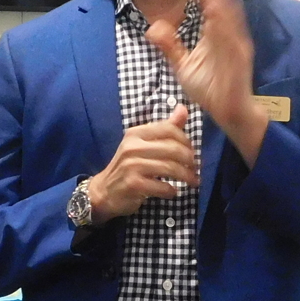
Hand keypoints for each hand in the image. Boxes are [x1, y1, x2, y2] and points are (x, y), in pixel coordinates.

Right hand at [87, 103, 200, 223]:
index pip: (170, 129)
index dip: (187, 141)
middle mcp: (133, 147)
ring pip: (170, 168)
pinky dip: (172, 190)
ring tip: (193, 181)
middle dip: (190, 160)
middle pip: (173, 149)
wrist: (104, 191)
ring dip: (186, 176)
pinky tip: (174, 191)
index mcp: (136, 133)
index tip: (192, 152)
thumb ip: (164, 128)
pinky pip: (162, 186)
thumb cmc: (128, 167)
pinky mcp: (133, 184)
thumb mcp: (143, 144)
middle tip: (196, 169)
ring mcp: (132, 166)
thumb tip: (183, 109)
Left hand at [147, 0, 267, 164]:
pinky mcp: (240, 59)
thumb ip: (170, 46)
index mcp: (213, 33)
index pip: (206, 3)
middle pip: (220, 3)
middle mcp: (226, 35)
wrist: (229, 112)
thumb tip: (153, 27)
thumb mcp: (183, 65)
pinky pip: (233, 39)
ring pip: (228, 17)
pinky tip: (216, 13)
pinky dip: (225, 25)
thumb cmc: (210, 88)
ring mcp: (235, 45)